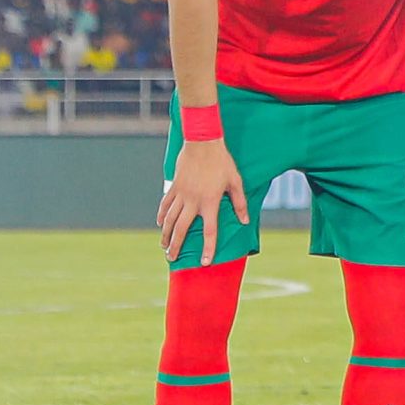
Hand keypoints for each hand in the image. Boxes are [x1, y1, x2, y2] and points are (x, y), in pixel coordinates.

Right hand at [159, 137, 247, 265]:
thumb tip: (243, 221)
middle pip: (182, 229)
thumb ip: (239, 203)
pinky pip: (165, 204)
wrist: (202, 143)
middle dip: (176, 246)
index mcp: (210, 202)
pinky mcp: (174, 186)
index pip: (209, 231)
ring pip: (170, 219)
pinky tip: (161, 224)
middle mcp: (193, 201)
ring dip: (166, 234)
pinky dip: (162, 215)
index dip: (208, 248)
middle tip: (171, 258)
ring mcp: (181, 194)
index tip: (205, 262)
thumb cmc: (222, 162)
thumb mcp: (235, 182)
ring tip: (164, 246)